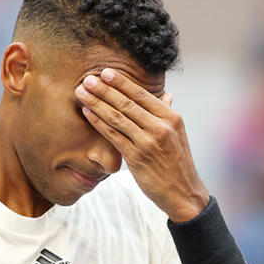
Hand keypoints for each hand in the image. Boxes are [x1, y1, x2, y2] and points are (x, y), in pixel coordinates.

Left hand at [74, 68, 208, 221]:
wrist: (182, 192)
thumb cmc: (176, 162)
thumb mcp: (177, 134)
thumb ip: (167, 114)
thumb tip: (166, 95)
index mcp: (171, 117)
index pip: (142, 95)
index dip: (122, 82)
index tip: (105, 72)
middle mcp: (161, 126)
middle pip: (127, 103)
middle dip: (104, 89)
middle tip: (87, 78)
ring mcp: (148, 141)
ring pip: (117, 117)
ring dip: (96, 103)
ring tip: (81, 92)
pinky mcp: (136, 157)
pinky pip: (113, 135)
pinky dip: (98, 122)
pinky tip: (87, 113)